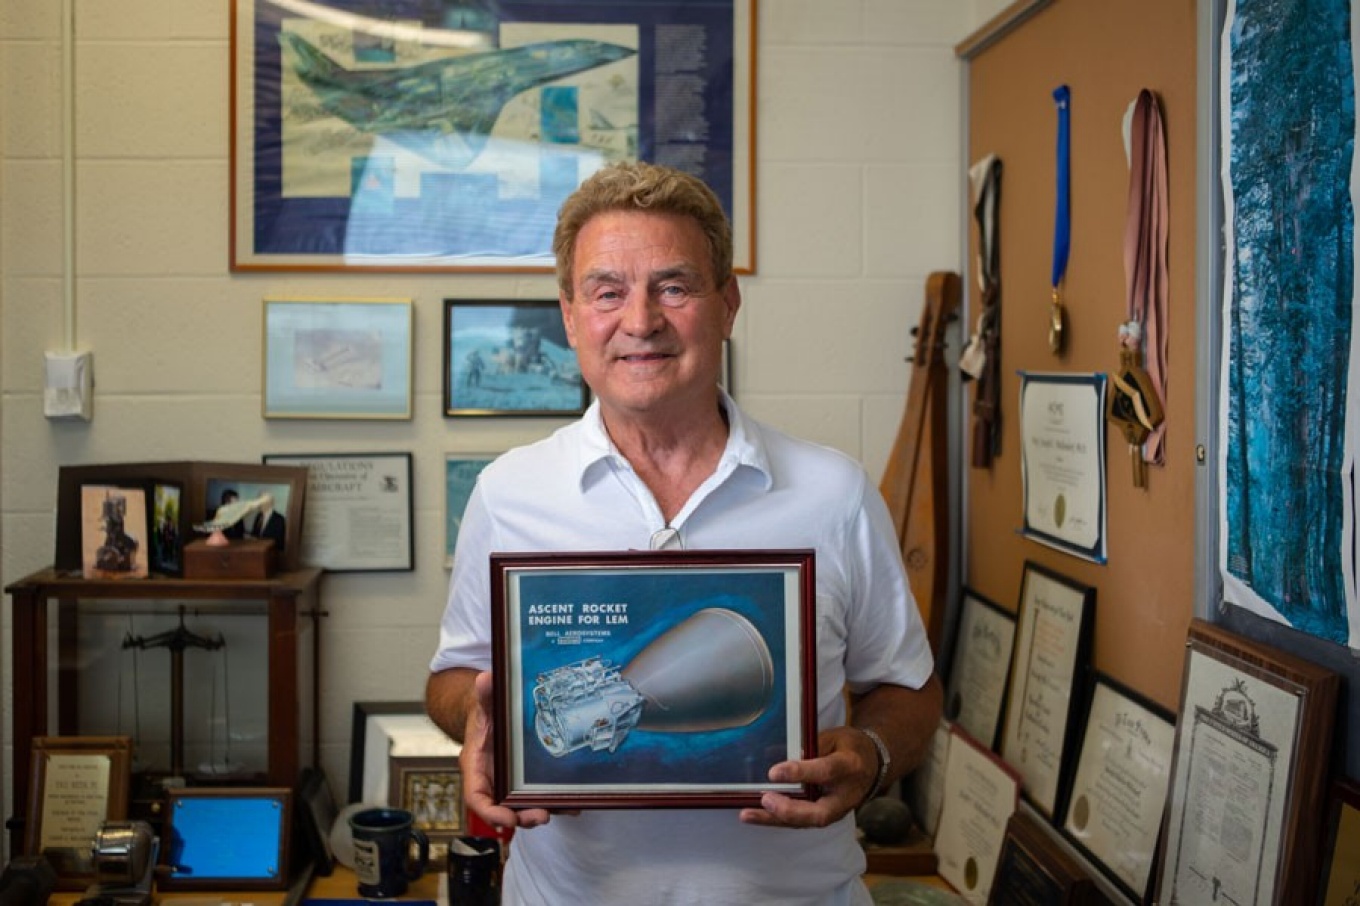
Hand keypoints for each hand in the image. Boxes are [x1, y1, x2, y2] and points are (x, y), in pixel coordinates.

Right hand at [460, 671, 553, 829]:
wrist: (492, 712)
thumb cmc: (485, 712)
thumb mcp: (484, 702)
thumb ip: (484, 694)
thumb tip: (484, 680)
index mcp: (476, 766)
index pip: (477, 797)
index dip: (491, 813)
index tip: (507, 819)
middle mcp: (492, 780)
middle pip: (503, 810)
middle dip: (522, 818)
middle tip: (541, 816)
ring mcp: (509, 783)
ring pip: (522, 808)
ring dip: (541, 813)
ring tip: (564, 810)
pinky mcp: (525, 781)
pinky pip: (537, 797)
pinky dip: (555, 803)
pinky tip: (573, 803)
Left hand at [738, 726, 876, 828]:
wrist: (872, 765)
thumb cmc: (848, 747)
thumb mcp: (832, 737)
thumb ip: (807, 746)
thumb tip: (771, 754)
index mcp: (849, 766)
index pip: (825, 771)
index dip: (801, 773)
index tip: (774, 772)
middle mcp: (845, 795)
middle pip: (819, 813)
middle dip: (790, 811)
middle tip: (765, 800)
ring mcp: (837, 811)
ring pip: (807, 822)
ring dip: (776, 820)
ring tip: (748, 814)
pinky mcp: (827, 817)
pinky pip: (802, 822)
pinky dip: (778, 820)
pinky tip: (756, 815)